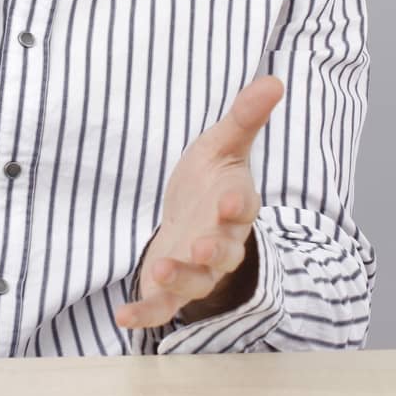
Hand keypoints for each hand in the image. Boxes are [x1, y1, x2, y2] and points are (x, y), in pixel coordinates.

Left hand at [116, 74, 284, 330]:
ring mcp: (196, 269)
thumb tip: (273, 79)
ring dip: (178, 279)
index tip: (229, 202)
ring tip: (158, 271)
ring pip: (194, 281)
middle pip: (221, 251)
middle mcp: (220, 242)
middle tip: (199, 248)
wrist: (192, 219)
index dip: (236, 206)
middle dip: (211, 251)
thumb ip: (245, 117)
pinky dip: (145, 314)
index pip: (241, 207)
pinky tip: (122, 317)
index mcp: (233, 205)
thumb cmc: (210, 182)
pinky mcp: (171, 289)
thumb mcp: (222, 144)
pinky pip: (162, 306)